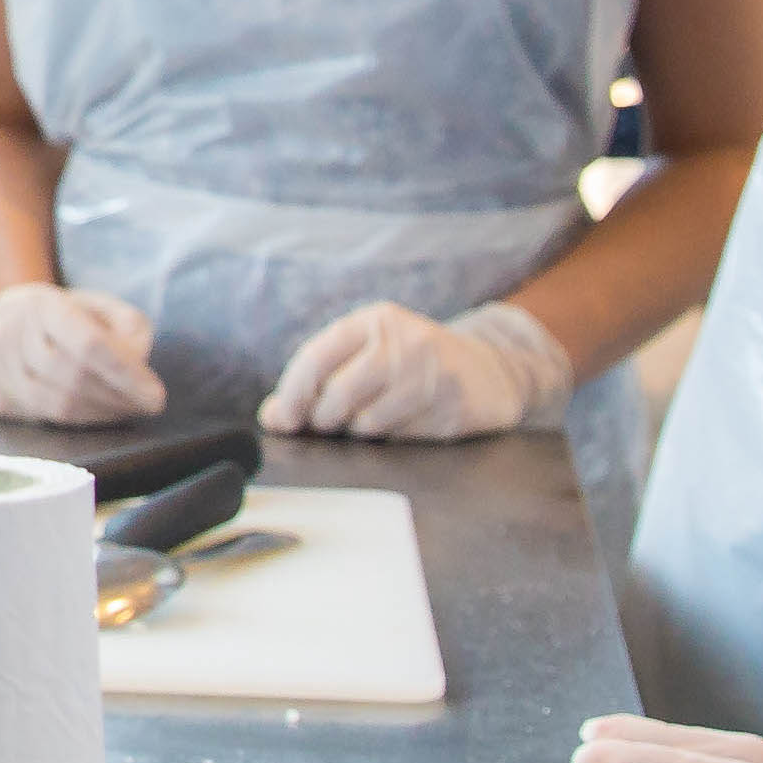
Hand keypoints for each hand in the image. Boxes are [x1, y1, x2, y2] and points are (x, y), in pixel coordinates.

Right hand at [0, 280, 163, 422]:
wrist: (5, 321)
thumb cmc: (66, 316)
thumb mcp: (102, 306)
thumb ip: (129, 327)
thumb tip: (138, 365)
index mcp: (42, 306)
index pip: (88, 345)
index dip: (126, 374)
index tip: (156, 396)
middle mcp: (12, 337)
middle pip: (74, 378)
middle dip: (119, 399)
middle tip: (148, 406)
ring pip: (59, 406)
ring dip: (103, 415)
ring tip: (128, 410)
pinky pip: (46, 421)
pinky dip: (82, 423)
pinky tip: (100, 414)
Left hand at [262, 297, 573, 439]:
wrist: (490, 372)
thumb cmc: (412, 364)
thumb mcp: (369, 353)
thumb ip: (319, 378)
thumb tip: (272, 417)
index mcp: (375, 321)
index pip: (317, 358)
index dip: (292, 394)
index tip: (280, 420)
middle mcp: (404, 342)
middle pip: (339, 394)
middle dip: (324, 419)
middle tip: (328, 426)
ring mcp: (432, 375)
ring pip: (368, 423)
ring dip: (359, 433)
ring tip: (372, 420)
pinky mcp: (453, 409)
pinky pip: (400, 440)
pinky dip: (391, 440)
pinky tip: (403, 426)